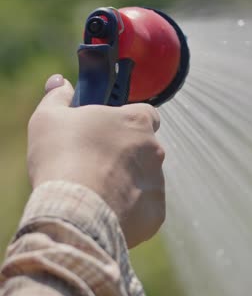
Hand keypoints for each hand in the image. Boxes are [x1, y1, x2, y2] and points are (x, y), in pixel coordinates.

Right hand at [27, 74, 165, 247]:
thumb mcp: (50, 118)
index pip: (146, 114)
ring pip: (146, 178)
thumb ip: (59, 97)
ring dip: (128, 182)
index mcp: (137, 121)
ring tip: (97, 191)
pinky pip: (145, 208)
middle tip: (97, 164)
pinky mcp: (155, 212)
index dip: (129, 121)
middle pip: (145, 148)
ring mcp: (157, 181)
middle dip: (126, 154)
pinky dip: (131, 210)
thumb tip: (60, 83)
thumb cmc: (62, 157)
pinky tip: (108, 212)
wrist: (74, 210)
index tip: (111, 130)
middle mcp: (155, 149)